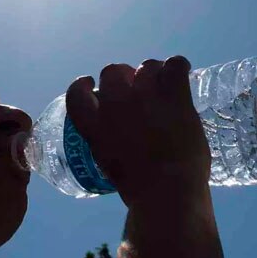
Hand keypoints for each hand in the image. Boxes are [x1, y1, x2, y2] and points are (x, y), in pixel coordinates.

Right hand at [65, 56, 210, 206]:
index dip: (82, 85)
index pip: (76, 93)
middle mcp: (115, 104)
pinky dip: (177, 66)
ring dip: (153, 73)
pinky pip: (174, 66)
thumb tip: (123, 142)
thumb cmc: (139, 191)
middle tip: (136, 89)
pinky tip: (180, 72)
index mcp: (94, 126)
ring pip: (146, 67)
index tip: (90, 84)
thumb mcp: (109, 166)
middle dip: (123, 77)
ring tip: (162, 84)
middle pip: (113, 72)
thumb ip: (110, 145)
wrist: (167, 191)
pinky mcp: (174, 96)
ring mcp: (145, 96)